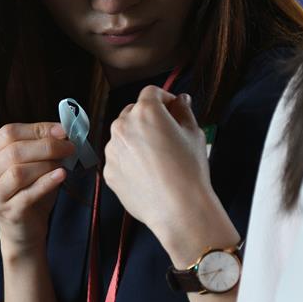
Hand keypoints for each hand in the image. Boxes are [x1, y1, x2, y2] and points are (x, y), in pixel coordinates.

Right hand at [0, 123, 74, 256]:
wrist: (23, 228)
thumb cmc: (27, 189)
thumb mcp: (30, 162)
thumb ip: (40, 144)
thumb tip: (62, 130)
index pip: (8, 132)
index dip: (37, 129)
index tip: (62, 130)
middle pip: (13, 151)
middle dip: (46, 146)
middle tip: (69, 147)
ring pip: (18, 172)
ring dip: (46, 164)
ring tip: (64, 163)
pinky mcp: (7, 212)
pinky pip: (28, 193)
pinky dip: (47, 182)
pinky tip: (61, 175)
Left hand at [104, 86, 231, 263]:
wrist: (178, 208)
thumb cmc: (189, 170)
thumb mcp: (194, 133)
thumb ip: (183, 111)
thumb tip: (179, 100)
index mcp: (145, 112)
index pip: (151, 93)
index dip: (164, 99)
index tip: (173, 109)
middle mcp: (122, 126)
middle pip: (133, 112)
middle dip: (148, 118)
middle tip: (166, 135)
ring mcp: (112, 149)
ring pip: (123, 136)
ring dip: (136, 139)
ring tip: (157, 159)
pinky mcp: (108, 170)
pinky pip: (118, 158)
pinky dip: (129, 160)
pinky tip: (147, 174)